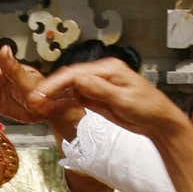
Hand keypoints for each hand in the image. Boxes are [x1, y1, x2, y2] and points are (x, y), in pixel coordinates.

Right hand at [29, 56, 191, 143]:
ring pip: (70, 88)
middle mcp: (101, 74)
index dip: (57, 83)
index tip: (42, 92)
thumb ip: (101, 90)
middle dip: (51, 89)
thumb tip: (80, 79)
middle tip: (33, 100)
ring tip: (37, 105)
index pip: (76, 73)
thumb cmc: (148, 108)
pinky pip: (76, 98)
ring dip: (54, 96)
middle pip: (69, 79)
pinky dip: (63, 102)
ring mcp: (98, 86)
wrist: (158, 122)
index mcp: (109, 69)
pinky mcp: (97, 98)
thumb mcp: (125, 99)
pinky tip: (51, 107)